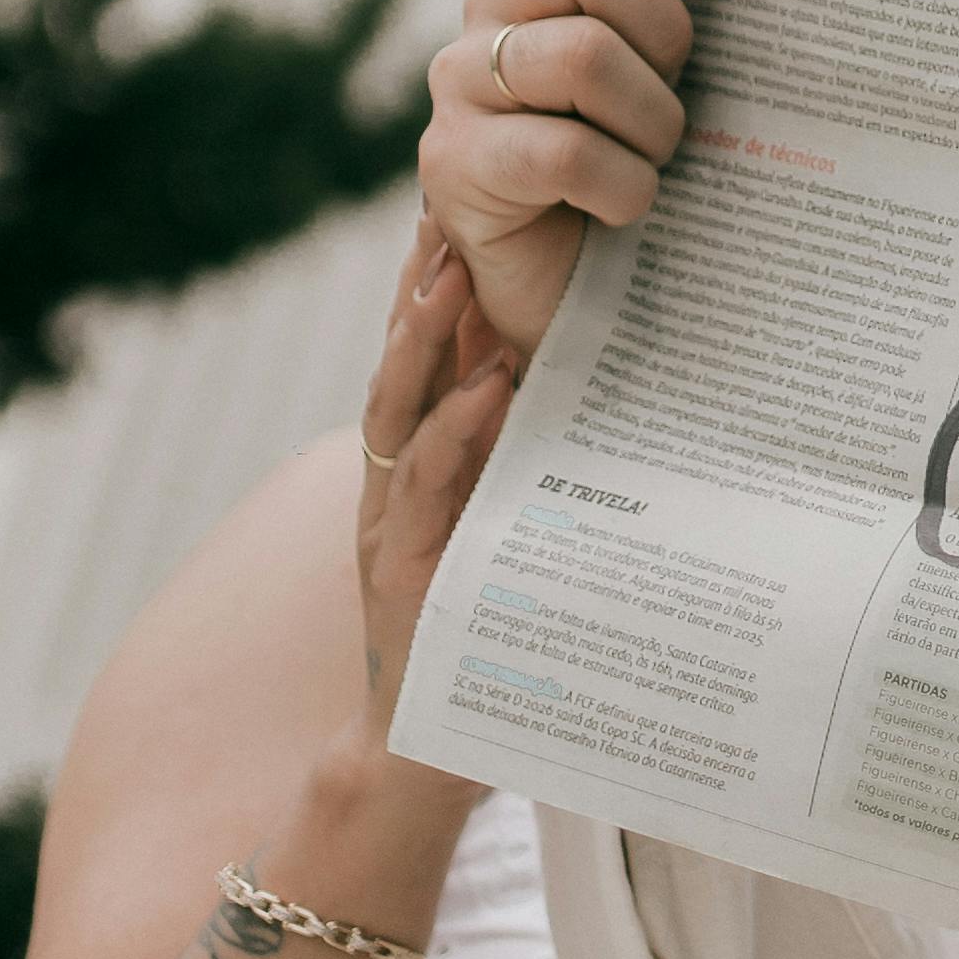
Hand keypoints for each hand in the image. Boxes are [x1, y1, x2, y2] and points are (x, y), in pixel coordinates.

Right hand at [354, 221, 516, 726]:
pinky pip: (424, 489)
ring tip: (451, 278)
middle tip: (443, 212)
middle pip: (399, 367)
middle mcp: (395, 484)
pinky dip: (451, 434)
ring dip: (421, 343)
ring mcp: (391, 524)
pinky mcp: (406, 570)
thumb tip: (567, 385)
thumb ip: (520, 461)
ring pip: (396, 415)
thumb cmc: (482, 632)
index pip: (419, 360)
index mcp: (418, 467)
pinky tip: (485, 390)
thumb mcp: (504, 528)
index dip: (428, 286)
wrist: (430, 746)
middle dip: (417, 289)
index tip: (451, 212)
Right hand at [419, 0, 712, 361]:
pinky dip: (624, 188)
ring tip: (657, 159)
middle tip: (681, 90)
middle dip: (664, 29)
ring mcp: (463, 76)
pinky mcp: (453, 160)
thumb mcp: (695, 69)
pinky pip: (565, 152)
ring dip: (653, 123)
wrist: (590, 295)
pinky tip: (627, 207)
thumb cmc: (659, 165)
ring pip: (582, 55)